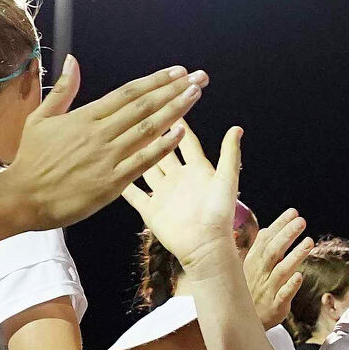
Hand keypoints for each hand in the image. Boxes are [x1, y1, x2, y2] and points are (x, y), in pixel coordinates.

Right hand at [6, 57, 206, 229]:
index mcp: (85, 117)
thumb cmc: (31, 159)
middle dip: (175, 90)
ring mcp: (107, 158)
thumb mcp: (41, 118)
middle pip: (144, 106)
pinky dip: (162, 146)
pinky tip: (180, 133)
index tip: (178, 72)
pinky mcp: (110, 183)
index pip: (128, 93)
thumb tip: (72, 60)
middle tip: (199, 78)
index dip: (156, 81)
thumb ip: (63, 90)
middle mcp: (100, 134)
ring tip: (195, 97)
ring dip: (175, 111)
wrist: (22, 197)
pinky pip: (142, 161)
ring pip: (148, 129)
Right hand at [120, 122, 242, 271]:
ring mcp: (163, 194)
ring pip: (146, 167)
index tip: (170, 103)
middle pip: (163, 150)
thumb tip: (236, 128)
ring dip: (137, 152)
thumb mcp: (227, 179)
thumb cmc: (219, 214)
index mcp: (197, 169)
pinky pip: (133, 194)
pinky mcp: (151, 209)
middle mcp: (178, 178)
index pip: (186, 141)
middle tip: (141, 114)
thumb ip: (229, 153)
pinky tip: (111, 170)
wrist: (205, 246)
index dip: (179, 123)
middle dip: (154, 133)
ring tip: (123, 135)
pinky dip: (123, 183)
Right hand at [245, 208, 311, 327]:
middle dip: (287, 235)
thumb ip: (260, 249)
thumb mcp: (251, 268)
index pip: (266, 239)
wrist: (244, 323)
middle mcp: (260, 273)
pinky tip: (300, 276)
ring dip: (294, 256)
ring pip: (280, 271)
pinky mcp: (275, 306)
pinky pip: (283, 295)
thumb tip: (266, 229)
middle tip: (301, 221)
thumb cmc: (251, 291)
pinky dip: (290, 286)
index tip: (293, 212)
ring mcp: (267, 289)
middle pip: (273, 251)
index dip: (279, 225)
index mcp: (254, 261)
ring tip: (309, 242)